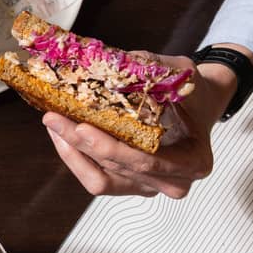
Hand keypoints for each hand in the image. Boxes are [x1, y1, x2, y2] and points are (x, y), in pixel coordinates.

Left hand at [42, 47, 245, 198]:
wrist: (199, 105)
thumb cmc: (193, 91)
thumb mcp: (182, 72)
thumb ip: (153, 68)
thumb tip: (112, 64)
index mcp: (194, 161)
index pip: (147, 162)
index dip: (112, 149)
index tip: (82, 128)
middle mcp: (173, 182)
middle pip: (118, 170)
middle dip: (81, 145)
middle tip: (55, 118)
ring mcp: (149, 187)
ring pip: (100, 181)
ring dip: (73, 154)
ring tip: (53, 124)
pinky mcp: (129, 185)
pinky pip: (97, 179)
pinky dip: (76, 159)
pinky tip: (61, 135)